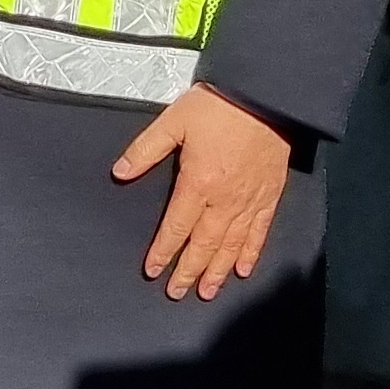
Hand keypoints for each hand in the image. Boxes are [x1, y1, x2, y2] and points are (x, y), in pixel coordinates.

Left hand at [110, 81, 293, 299]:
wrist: (264, 95)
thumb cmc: (217, 106)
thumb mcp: (173, 121)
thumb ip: (145, 149)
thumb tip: (120, 172)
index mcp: (198, 183)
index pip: (176, 227)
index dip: (164, 251)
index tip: (154, 271)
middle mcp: (224, 200)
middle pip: (204, 244)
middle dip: (188, 271)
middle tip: (177, 293)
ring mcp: (250, 201)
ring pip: (231, 245)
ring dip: (217, 271)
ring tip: (206, 292)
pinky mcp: (270, 196)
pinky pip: (259, 233)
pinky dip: (250, 254)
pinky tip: (243, 270)